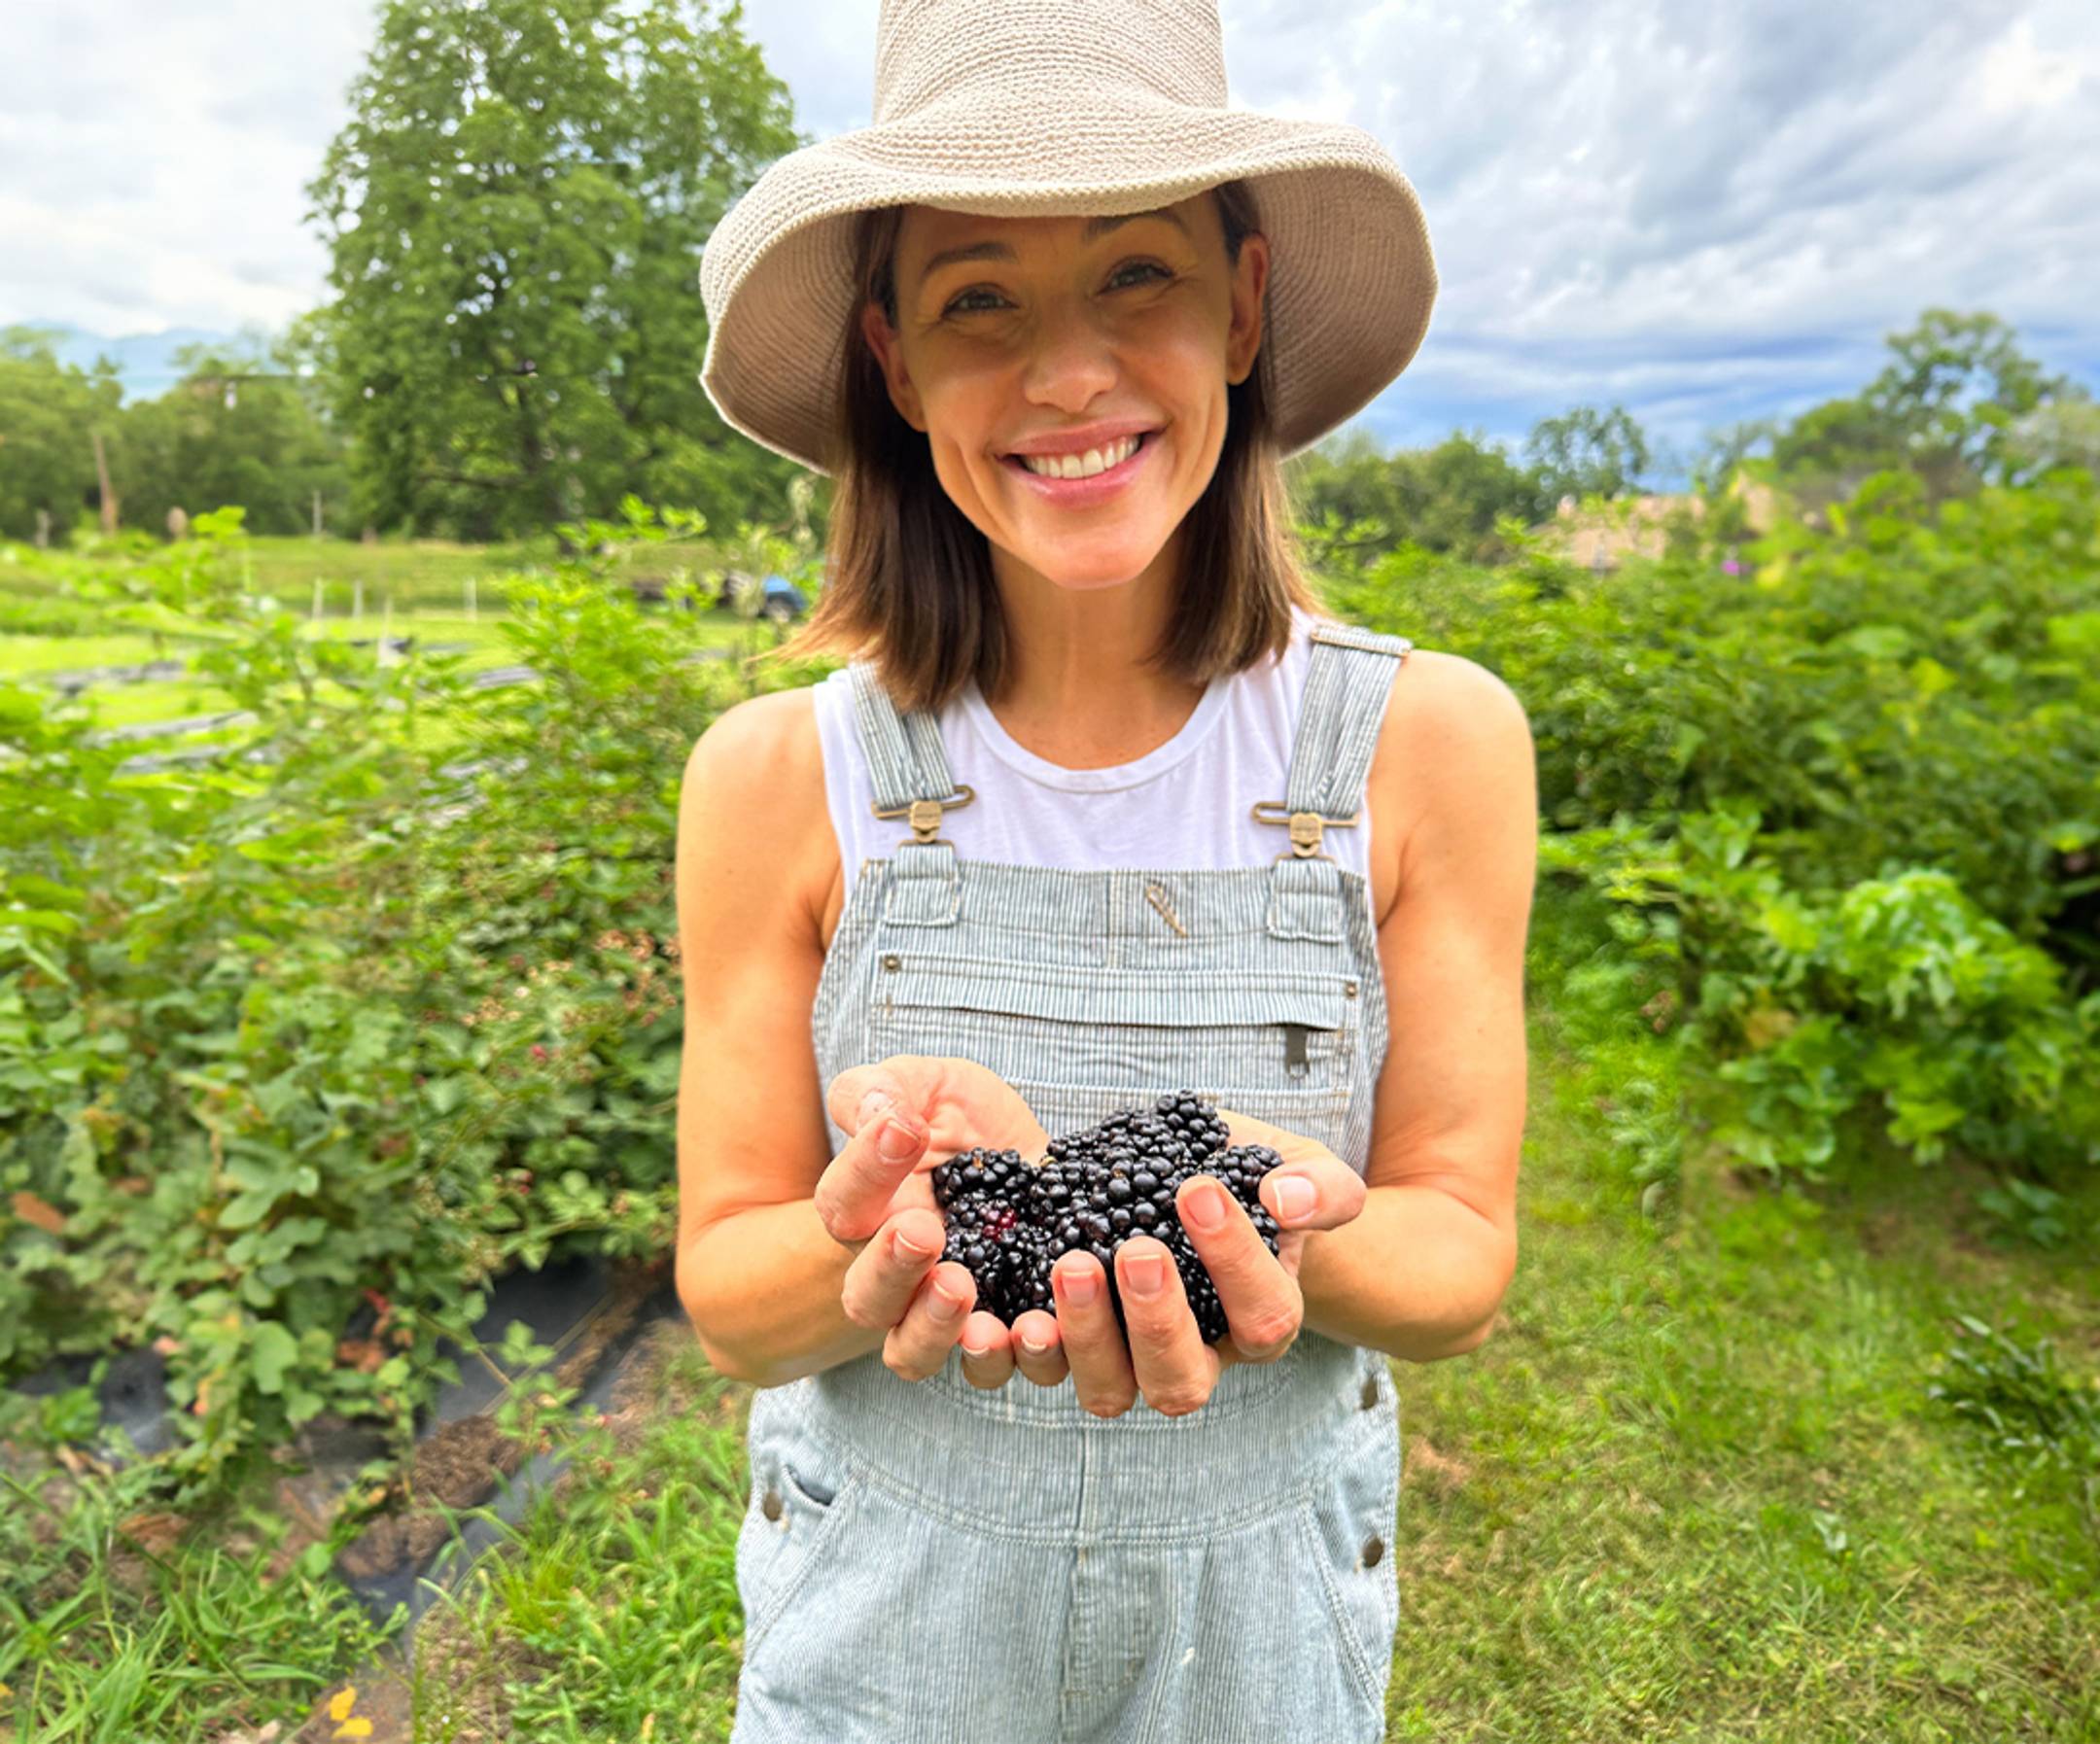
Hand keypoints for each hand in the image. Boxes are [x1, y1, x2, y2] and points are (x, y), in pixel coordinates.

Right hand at [818, 1056, 1048, 1384]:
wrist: (1035, 1158)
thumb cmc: (961, 1121)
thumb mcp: (926, 1085)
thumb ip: (885, 1091)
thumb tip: (883, 1115)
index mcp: (868, 1213)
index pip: (842, 1205)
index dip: (865, 1171)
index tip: (904, 1130)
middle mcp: (898, 1276)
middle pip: (866, 1302)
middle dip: (890, 1272)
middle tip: (925, 1232)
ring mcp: (954, 1313)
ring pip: (916, 1353)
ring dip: (939, 1332)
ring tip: (970, 1297)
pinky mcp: (1020, 1327)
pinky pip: (1014, 1365)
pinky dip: (1028, 1355)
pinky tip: (1046, 1324)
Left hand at [1002, 1109, 1366, 1417]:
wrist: (1201, 1184)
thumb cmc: (1261, 1184)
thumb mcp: (1306, 1171)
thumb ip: (1320, 1189)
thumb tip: (1287, 1200)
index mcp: (1260, 1323)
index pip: (1260, 1314)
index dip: (1233, 1260)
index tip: (1197, 1191)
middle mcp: (1196, 1358)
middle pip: (1179, 1382)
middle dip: (1155, 1322)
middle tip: (1133, 1250)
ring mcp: (1128, 1360)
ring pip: (1109, 1391)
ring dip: (1085, 1337)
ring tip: (1070, 1265)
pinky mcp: (1071, 1344)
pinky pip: (1044, 1369)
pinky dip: (1023, 1348)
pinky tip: (1007, 1304)